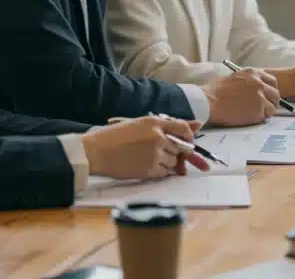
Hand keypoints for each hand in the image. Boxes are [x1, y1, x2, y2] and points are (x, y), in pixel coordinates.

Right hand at [82, 115, 210, 178]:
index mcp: (155, 123)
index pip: (183, 128)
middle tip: (161, 151)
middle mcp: (158, 137)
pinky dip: (161, 171)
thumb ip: (168, 125)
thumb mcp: (140, 123)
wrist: (96, 152)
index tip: (185, 140)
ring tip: (148, 158)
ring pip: (174, 160)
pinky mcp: (149, 169)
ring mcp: (155, 154)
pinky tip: (146, 166)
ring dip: (168, 162)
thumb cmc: (115, 137)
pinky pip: (166, 172)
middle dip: (177, 151)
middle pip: (181, 147)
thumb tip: (198, 124)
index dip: (187, 136)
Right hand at [202, 68, 280, 125]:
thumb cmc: (214, 92)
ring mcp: (260, 95)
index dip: (270, 90)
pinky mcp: (259, 108)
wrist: (207, 101)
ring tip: (254, 115)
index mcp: (253, 73)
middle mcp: (259, 82)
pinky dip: (260, 118)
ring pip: (273, 106)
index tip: (268, 97)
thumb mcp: (233, 78)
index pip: (271, 81)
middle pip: (276, 94)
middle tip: (265, 109)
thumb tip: (254, 90)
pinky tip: (249, 118)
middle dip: (272, 102)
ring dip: (266, 112)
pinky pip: (266, 116)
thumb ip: (247, 82)